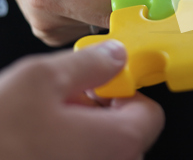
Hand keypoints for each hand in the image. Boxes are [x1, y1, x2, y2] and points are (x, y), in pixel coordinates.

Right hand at [0, 41, 163, 159]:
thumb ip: (89, 64)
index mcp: (117, 143)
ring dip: (76, 132)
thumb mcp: (41, 80)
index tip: (100, 84)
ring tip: (37, 122)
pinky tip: (29, 142)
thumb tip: (115, 56)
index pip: (150, 113)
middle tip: (61, 100)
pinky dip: (62, 151)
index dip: (124, 92)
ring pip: (96, 151)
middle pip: (123, 133)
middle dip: (96, 111)